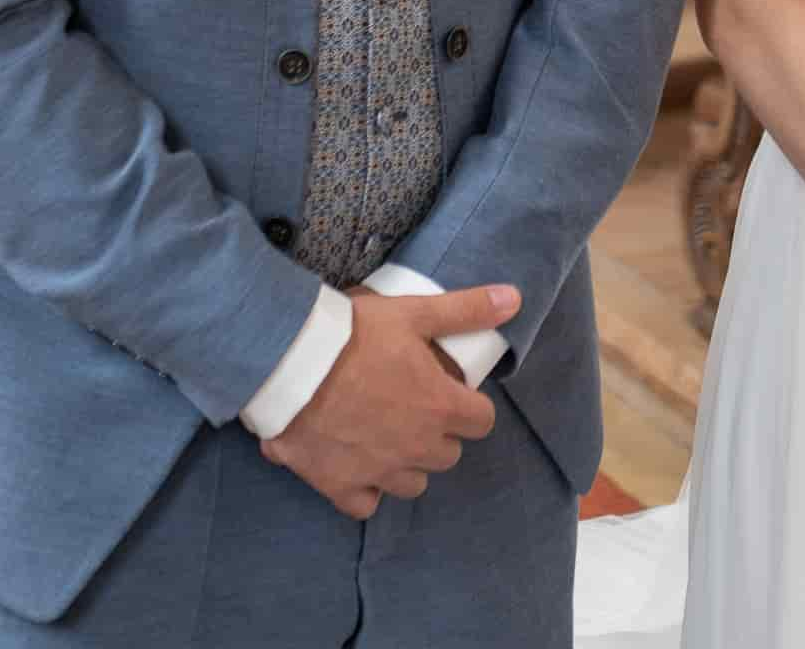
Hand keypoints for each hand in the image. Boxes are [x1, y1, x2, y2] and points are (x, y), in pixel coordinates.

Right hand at [259, 283, 517, 520]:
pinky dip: (366, 490)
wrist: (290, 362)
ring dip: (408, 463)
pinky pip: (366, 505)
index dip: (469, 406)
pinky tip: (358, 466)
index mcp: (441, 407)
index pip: (482, 422)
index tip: (449, 391)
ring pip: (413, 483)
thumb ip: (467, 310)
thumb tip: (514, 298)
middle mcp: (417, 447)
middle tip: (415, 408)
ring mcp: (379, 470)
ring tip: (388, 436)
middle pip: (448, 454)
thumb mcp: (415, 313)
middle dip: (440, 434)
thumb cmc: (355, 334)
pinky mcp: (340, 485)